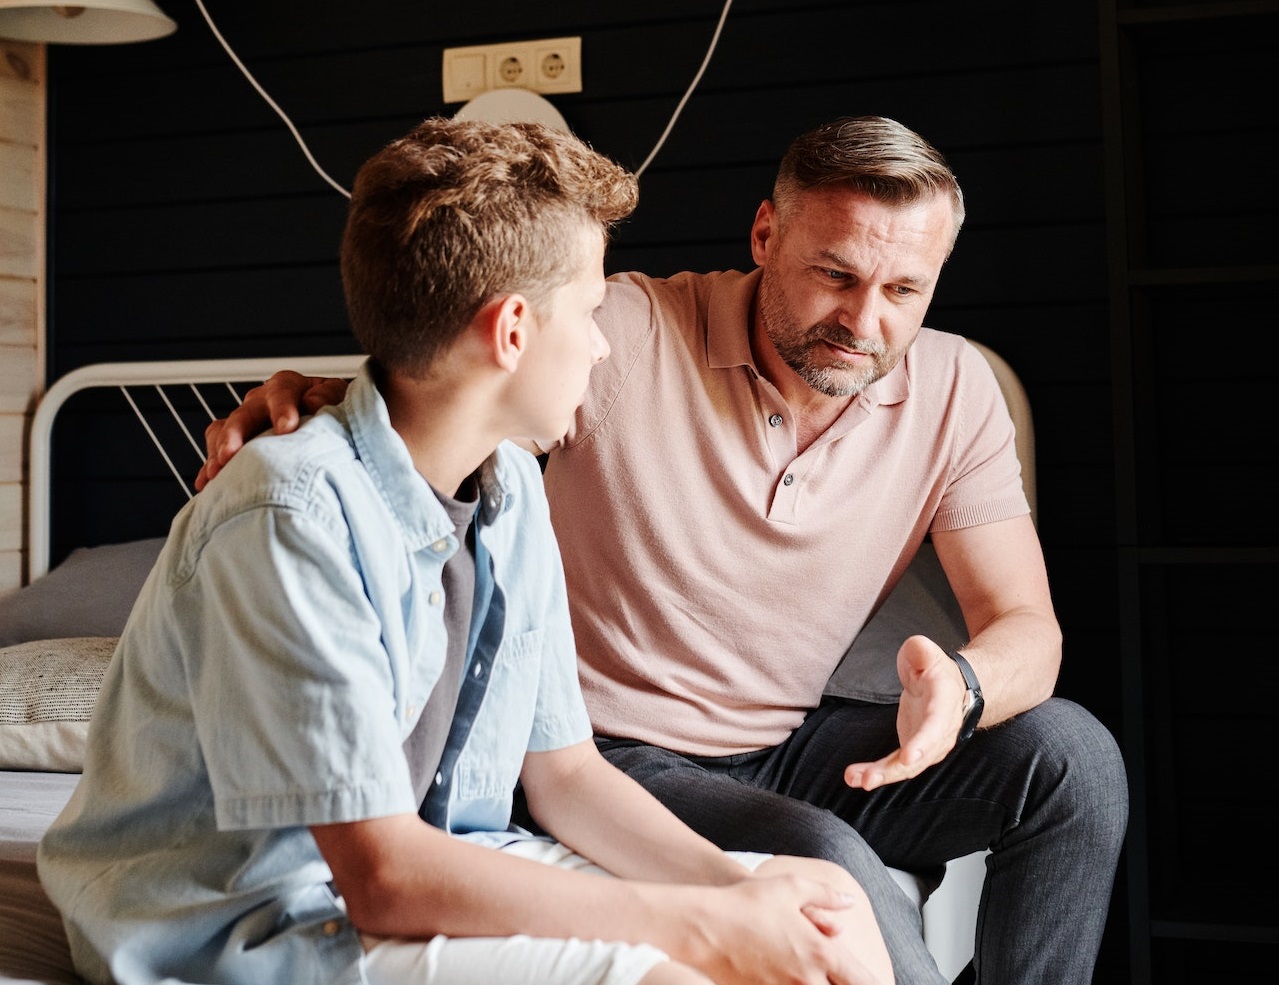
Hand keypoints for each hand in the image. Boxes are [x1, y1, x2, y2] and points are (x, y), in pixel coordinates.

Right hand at [195, 372, 349, 489]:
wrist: (332, 432)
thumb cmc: (338, 416)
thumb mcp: (340, 401)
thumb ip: (330, 398)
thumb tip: (312, 401)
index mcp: (289, 387)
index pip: (282, 391)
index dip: (282, 408)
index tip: (286, 429)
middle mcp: (262, 401)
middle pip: (244, 413)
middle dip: (236, 434)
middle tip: (231, 454)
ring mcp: (247, 422)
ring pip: (223, 431)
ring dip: (217, 452)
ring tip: (216, 473)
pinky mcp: (237, 444)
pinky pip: (216, 453)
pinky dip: (211, 469)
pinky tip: (205, 486)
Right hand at [694, 872, 889, 984]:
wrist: (702, 927)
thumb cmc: (746, 903)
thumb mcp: (790, 887)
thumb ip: (825, 896)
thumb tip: (848, 902)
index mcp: (820, 953)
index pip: (862, 981)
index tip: (884, 984)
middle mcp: (806, 980)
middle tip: (845, 979)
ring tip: (814, 978)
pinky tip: (790, 979)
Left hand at [843, 634, 966, 790]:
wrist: (951, 688)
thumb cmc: (935, 669)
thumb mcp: (928, 653)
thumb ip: (922, 651)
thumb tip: (917, 648)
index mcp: (944, 705)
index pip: (936, 726)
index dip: (923, 743)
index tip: (909, 757)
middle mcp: (940, 732)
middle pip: (920, 756)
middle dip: (896, 770)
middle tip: (871, 780)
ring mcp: (927, 746)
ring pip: (906, 767)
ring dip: (881, 776)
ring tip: (856, 779)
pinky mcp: (912, 751)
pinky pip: (895, 766)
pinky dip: (876, 773)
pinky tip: (855, 777)